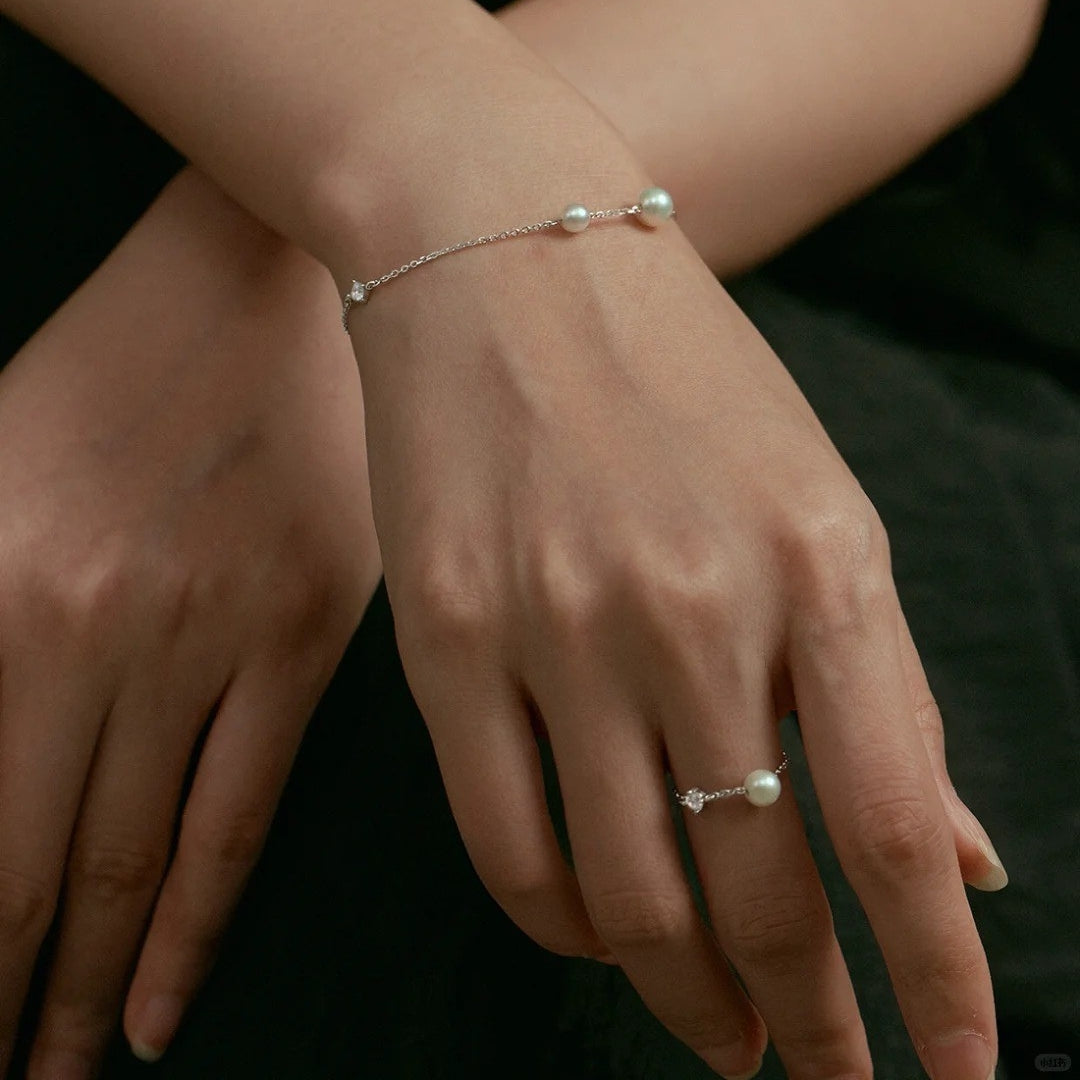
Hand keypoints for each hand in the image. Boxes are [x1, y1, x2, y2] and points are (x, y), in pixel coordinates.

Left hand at [0, 170, 379, 1076]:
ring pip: (133, 857)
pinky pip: (239, 808)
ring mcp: (216, 638)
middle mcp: (97, 632)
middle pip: (30, 866)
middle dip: (0, 998)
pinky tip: (163, 998)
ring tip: (69, 1071)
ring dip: (89, 986)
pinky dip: (194, 916)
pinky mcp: (309, 635)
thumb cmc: (129, 359)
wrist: (272, 280)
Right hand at [352, 210, 1006, 1078]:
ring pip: (625, 896)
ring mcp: (555, 624)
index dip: (935, 984)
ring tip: (713, 1031)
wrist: (504, 251)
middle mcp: (691, 607)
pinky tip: (599, 936)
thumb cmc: (679, 374)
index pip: (894, 828)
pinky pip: (504, 843)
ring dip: (681, 995)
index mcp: (821, 562)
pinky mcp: (442, 634)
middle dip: (803, 1017)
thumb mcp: (815, 500)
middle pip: (759, 890)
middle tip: (812, 1073)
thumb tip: (956, 853)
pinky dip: (562, 924)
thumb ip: (879, 685)